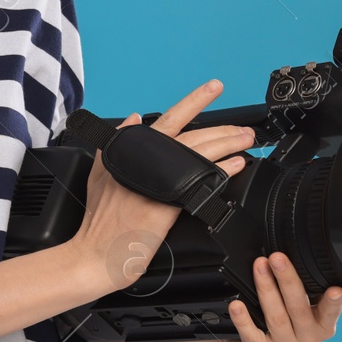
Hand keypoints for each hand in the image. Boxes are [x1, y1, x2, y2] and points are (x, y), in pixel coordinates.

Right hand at [69, 79, 256, 293]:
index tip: (213, 87)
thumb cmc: (99, 221)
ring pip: (201, 154)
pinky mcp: (168, 203)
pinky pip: (202, 181)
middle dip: (224, 129)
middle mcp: (148, 162)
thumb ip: (115, 143)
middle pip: (194, 135)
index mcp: (134, 151)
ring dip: (228, 145)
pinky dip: (221, 171)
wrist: (96, 254)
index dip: (194, 101)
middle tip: (244, 129)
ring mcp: (159, 182)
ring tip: (245, 142)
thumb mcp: (99, 173)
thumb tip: (129, 118)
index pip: (170, 118)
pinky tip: (235, 166)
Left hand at [218, 252, 341, 341]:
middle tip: (277, 258)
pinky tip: (237, 306)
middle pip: (298, 309)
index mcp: (321, 328)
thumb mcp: (296, 308)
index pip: (329, 314)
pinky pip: (252, 338)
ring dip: (266, 290)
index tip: (335, 290)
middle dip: (287, 280)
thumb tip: (287, 258)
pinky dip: (244, 321)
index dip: (333, 303)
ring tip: (259, 269)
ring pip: (276, 319)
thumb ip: (299, 290)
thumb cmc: (282, 322)